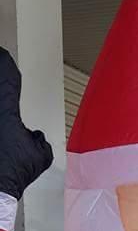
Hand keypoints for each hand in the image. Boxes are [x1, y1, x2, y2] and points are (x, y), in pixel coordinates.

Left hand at [0, 48, 52, 199]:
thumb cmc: (12, 174)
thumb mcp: (41, 156)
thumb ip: (39, 140)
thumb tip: (35, 138)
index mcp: (6, 109)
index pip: (6, 74)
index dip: (6, 63)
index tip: (5, 57)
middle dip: (2, 79)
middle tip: (3, 71)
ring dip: (3, 101)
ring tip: (5, 107)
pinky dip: (2, 125)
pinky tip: (4, 132)